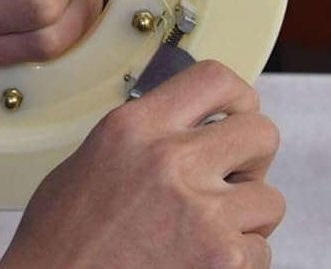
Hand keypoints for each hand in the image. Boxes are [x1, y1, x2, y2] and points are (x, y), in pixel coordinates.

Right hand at [0, 61, 284, 268]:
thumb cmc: (61, 236)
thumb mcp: (91, 158)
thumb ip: (141, 135)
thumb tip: (180, 126)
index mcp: (133, 127)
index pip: (213, 79)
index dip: (238, 95)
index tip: (237, 110)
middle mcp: (169, 160)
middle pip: (260, 131)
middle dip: (252, 155)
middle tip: (231, 172)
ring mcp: (199, 212)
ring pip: (269, 197)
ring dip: (247, 212)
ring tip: (210, 224)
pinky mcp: (220, 259)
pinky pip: (261, 248)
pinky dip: (240, 255)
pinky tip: (201, 255)